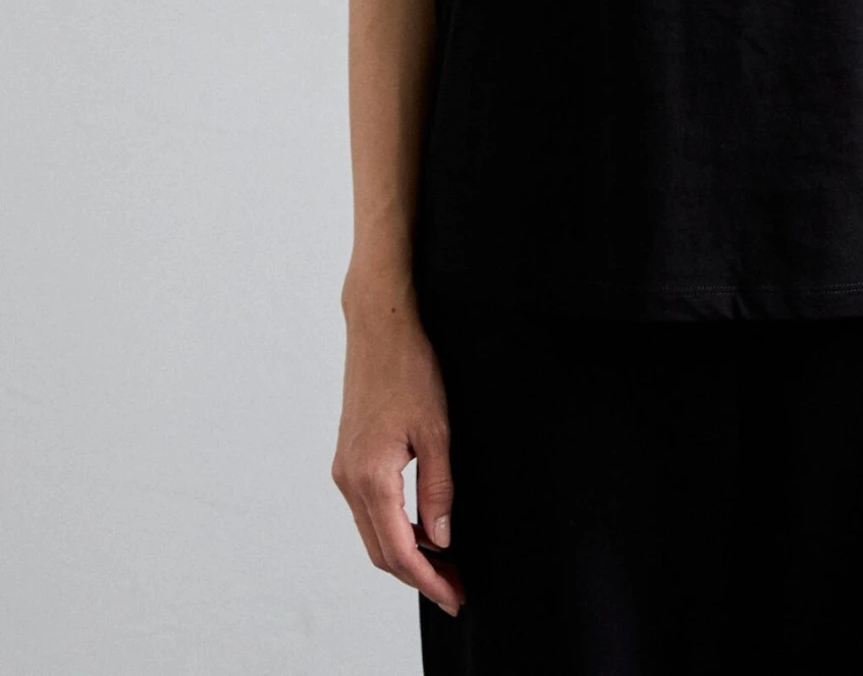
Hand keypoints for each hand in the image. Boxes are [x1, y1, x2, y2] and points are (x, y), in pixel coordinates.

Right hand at [331, 292, 464, 617]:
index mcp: (370, 477)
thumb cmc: (410, 369)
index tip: (454, 598)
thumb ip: (438, 490)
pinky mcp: (348, 458)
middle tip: (456, 589)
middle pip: (381, 552)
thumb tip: (441, 539)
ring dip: (406, 555)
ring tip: (446, 564)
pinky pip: (369, 510)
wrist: (379, 326)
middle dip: (419, 576)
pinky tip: (422, 529)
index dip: (429, 581)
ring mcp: (344, 470)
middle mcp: (349, 480)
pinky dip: (393, 529)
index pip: (399, 551)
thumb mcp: (436, 430)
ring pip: (373, 533)